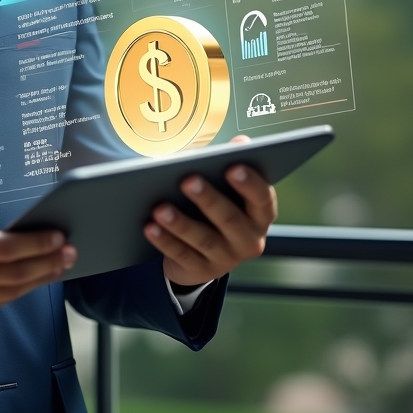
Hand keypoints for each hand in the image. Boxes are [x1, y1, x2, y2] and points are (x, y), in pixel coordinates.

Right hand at [0, 189, 76, 322]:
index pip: (7, 247)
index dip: (37, 243)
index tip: (57, 235)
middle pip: (17, 272)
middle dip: (50, 262)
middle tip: (71, 251)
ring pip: (13, 291)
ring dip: (42, 278)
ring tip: (61, 265)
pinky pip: (0, 301)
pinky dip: (22, 290)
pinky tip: (35, 279)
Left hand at [144, 138, 277, 286]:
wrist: (206, 252)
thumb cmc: (218, 206)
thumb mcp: (227, 188)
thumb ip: (231, 164)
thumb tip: (240, 141)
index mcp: (259, 214)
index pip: (262, 200)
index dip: (250, 184)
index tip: (232, 166)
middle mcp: (249, 239)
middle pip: (230, 220)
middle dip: (208, 199)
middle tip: (187, 180)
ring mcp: (226, 259)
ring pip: (204, 240)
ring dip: (181, 223)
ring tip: (160, 208)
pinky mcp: (201, 270)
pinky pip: (182, 255)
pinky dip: (165, 241)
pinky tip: (149, 227)